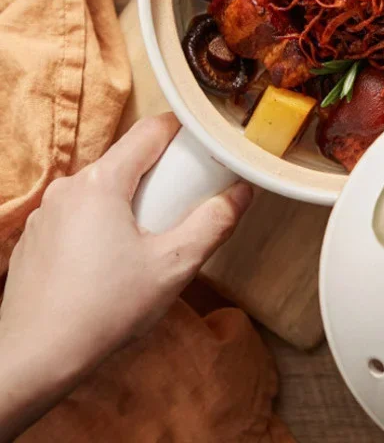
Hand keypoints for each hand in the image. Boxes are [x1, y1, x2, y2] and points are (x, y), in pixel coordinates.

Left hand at [0, 113, 252, 440]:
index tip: (206, 149)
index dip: (184, 132)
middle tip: (185, 207)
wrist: (34, 361)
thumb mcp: (175, 265)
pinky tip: (115, 264)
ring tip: (151, 243)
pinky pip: (81, 214)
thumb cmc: (103, 311)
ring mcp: (47, 213)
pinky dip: (105, 224)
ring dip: (132, 202)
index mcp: (101, 182)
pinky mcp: (37, 239)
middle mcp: (68, 188)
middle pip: (127, 160)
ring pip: (104, 188)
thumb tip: (242, 192)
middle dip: (161, 177)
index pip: (151, 130)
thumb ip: (214, 222)